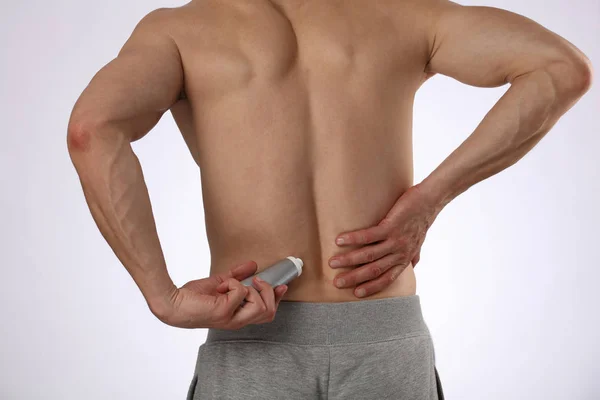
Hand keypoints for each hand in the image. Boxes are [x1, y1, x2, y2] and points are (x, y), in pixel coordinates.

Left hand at [150, 261, 287, 328]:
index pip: (266, 313)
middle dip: (268, 292)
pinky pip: (240, 292)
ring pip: (260, 306)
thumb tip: (253, 265)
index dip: (277, 299)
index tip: (281, 285)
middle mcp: (237, 321)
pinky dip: (232, 283)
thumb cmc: (192, 298)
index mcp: (238, 316)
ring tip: (235, 283)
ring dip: (251, 289)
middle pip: (269, 312)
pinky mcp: (224, 311)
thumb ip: (237, 275)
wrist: (172, 302)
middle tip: (255, 280)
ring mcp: (231, 318)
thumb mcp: (220, 282)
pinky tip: (220, 286)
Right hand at [329, 184, 439, 297]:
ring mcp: (395, 240)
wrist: (430, 201)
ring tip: (333, 262)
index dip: (371, 287)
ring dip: (348, 260)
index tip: (356, 294)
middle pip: (374, 270)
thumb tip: (412, 265)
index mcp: (404, 259)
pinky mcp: (391, 226)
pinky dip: (353, 239)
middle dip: (354, 278)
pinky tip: (339, 240)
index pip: (387, 279)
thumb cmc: (421, 220)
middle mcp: (400, 253)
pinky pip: (369, 235)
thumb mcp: (419, 242)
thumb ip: (414, 255)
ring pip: (369, 255)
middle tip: (336, 282)